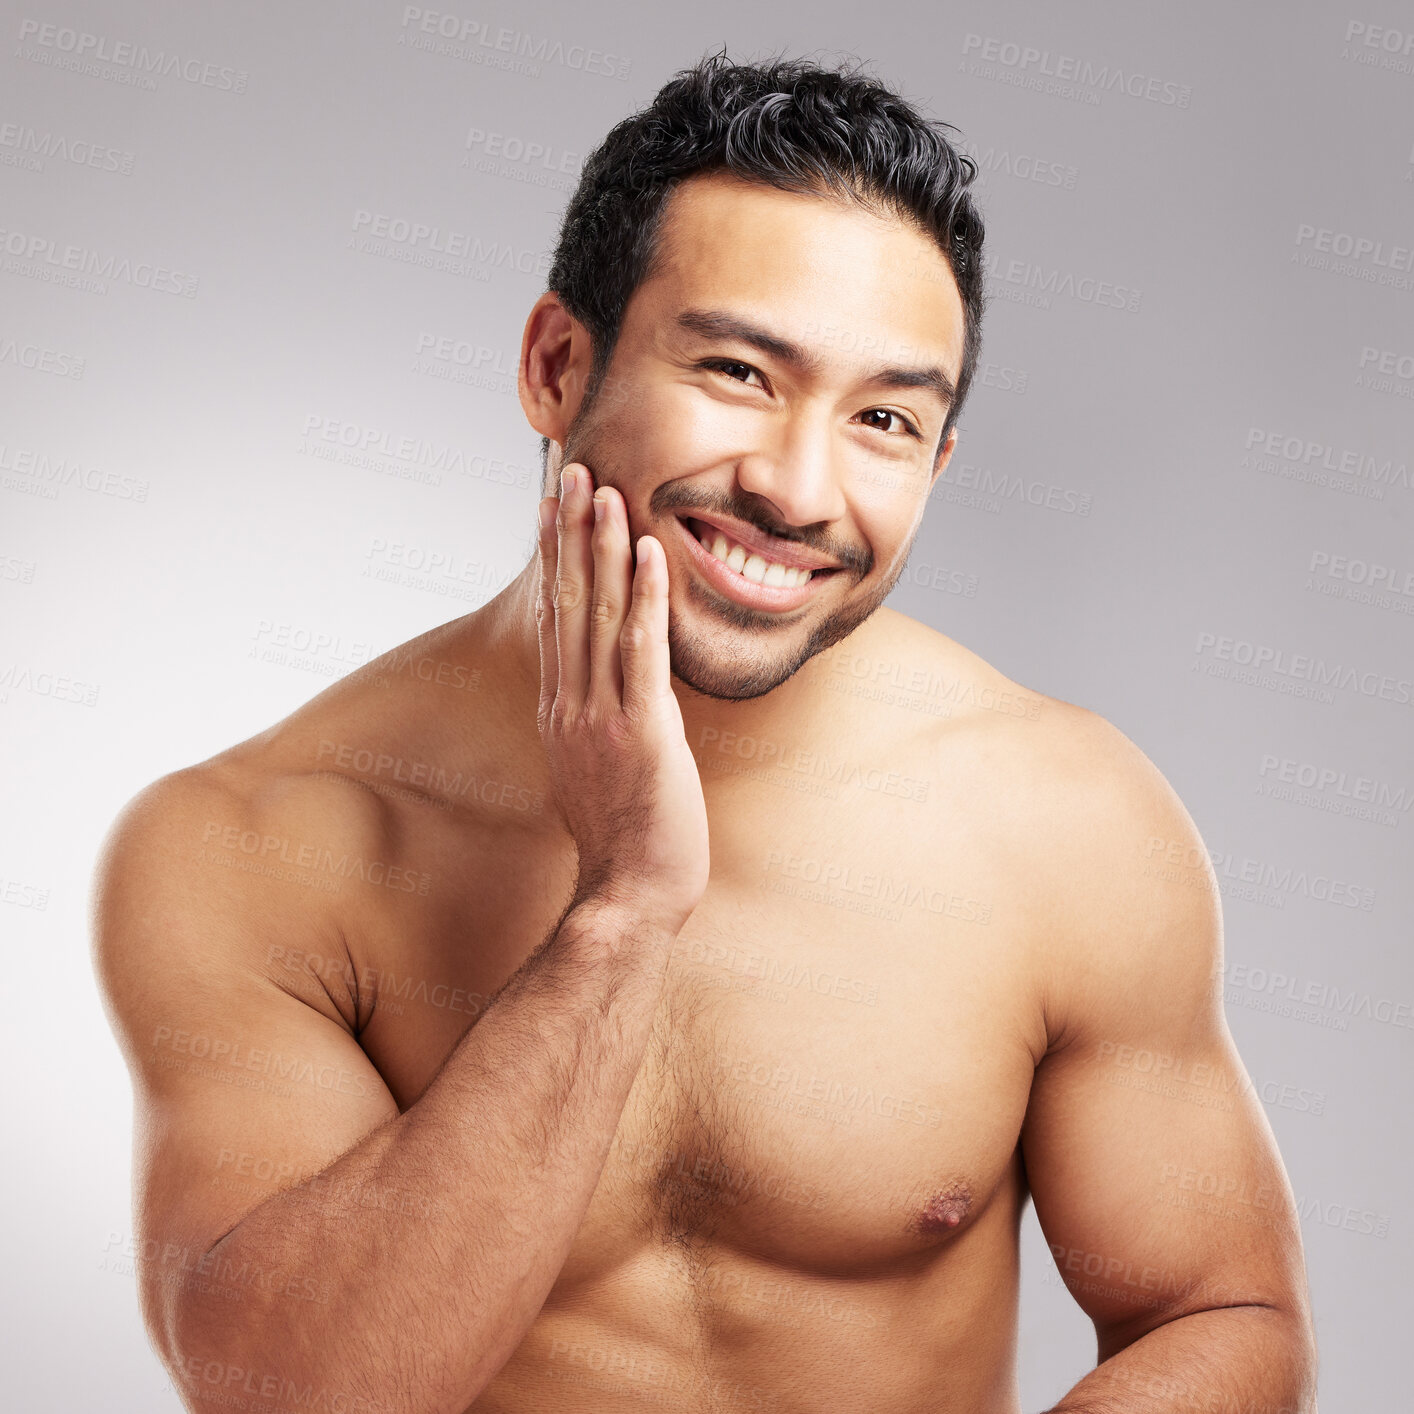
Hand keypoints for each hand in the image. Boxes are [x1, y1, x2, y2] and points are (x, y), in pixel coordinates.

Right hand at [535, 463, 709, 933]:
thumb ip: (595, 725)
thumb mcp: (597, 770)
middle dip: (568, 530)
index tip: (553, 506)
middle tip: (569, 470)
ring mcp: (601, 715)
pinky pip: (641, 652)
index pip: (555, 616)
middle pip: (567, 600)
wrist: (630, 895)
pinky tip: (649, 551)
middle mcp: (571, 703)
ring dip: (602, 546)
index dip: (555, 555)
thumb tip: (606, 696)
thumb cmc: (622, 841)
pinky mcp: (642, 730)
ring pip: (598, 614)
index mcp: (561, 710)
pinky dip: (646, 597)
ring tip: (603, 488)